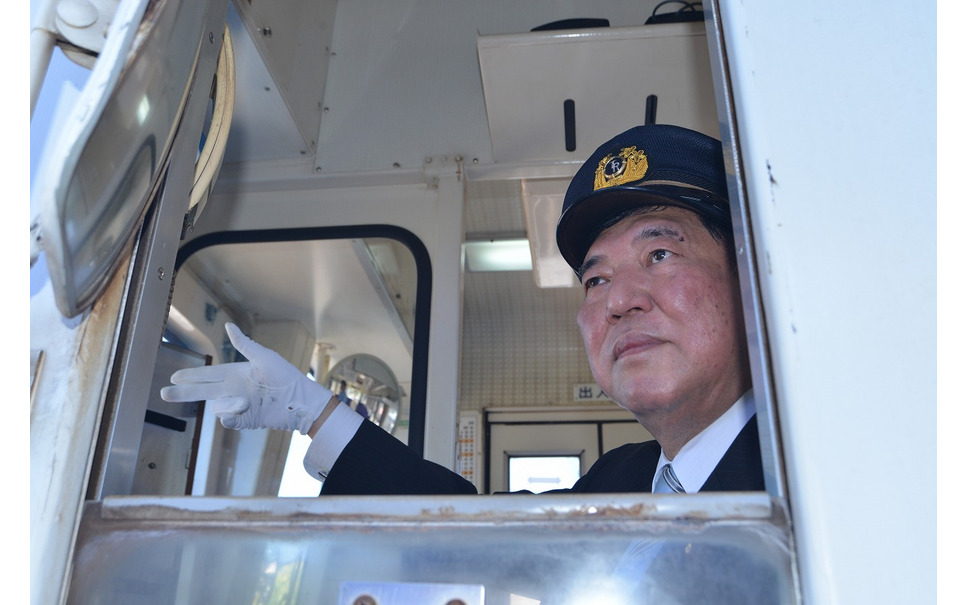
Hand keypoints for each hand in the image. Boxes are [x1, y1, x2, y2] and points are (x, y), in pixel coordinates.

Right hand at [160, 323, 332, 433]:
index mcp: (236, 374)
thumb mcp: (263, 357)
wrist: (300, 400)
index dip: (192, 376)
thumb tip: (228, 326)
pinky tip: (240, 409)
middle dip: (184, 393)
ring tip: (245, 401)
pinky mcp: (245, 420)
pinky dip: (230, 416)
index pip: (208, 375)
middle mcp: (233, 390)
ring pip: (217, 406)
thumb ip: (244, 344)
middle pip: (202, 392)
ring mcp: (238, 406)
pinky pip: (228, 420)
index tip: (174, 377)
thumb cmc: (285, 376)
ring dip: (227, 404)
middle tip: (164, 394)